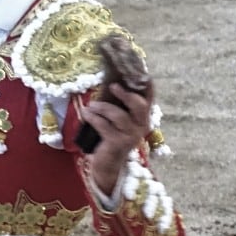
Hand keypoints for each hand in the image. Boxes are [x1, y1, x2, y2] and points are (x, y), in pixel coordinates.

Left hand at [81, 82, 153, 198]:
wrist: (107, 164)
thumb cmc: (112, 136)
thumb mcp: (118, 120)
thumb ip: (119, 104)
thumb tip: (110, 81)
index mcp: (143, 118)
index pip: (149, 98)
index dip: (146, 84)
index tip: (141, 71)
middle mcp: (141, 127)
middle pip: (139, 105)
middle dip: (126, 94)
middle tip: (113, 86)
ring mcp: (130, 136)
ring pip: (118, 115)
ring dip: (103, 107)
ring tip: (91, 105)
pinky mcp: (117, 143)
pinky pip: (104, 126)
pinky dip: (93, 118)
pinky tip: (86, 114)